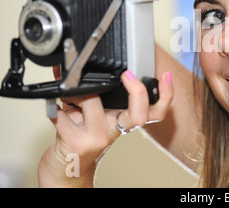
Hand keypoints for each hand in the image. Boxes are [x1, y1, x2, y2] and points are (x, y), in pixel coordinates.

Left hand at [38, 69, 173, 186]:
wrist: (66, 170)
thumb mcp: (96, 116)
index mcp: (123, 121)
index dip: (166, 95)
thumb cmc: (80, 139)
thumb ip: (97, 94)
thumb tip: (88, 66)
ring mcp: (97, 138)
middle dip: (138, 92)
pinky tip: (54, 109)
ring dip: (79, 93)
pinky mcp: (76, 144)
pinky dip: (55, 110)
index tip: (165, 77)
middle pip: (140, 116)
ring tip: (71, 91)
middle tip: (128, 75)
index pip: (155, 112)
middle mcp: (114, 130)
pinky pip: (63, 118)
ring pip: (93, 103)